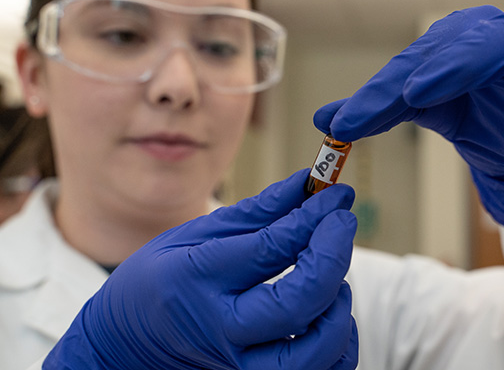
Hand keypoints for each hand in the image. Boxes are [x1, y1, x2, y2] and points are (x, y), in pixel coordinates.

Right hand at [44, 169, 358, 369]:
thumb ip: (258, 213)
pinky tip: (328, 313)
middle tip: (343, 223)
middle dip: (334, 256)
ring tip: (332, 277)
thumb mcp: (195, 234)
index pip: (272, 248)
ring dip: (338, 305)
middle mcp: (220, 329)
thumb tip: (305, 185)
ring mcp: (238, 365)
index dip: (314, 219)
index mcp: (197, 279)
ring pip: (315, 350)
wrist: (127, 343)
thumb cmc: (160, 280)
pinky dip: (338, 344)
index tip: (337, 197)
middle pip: (298, 302)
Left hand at [314, 5, 503, 227]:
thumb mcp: (421, 111)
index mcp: (448, 44)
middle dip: (434, 68)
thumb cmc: (469, 116)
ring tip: (452, 82)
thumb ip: (376, 110)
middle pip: (458, 45)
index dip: (378, 94)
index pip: (409, 66)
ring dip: (482, 60)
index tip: (349, 122)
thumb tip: (322, 120)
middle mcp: (486, 39)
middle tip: (410, 94)